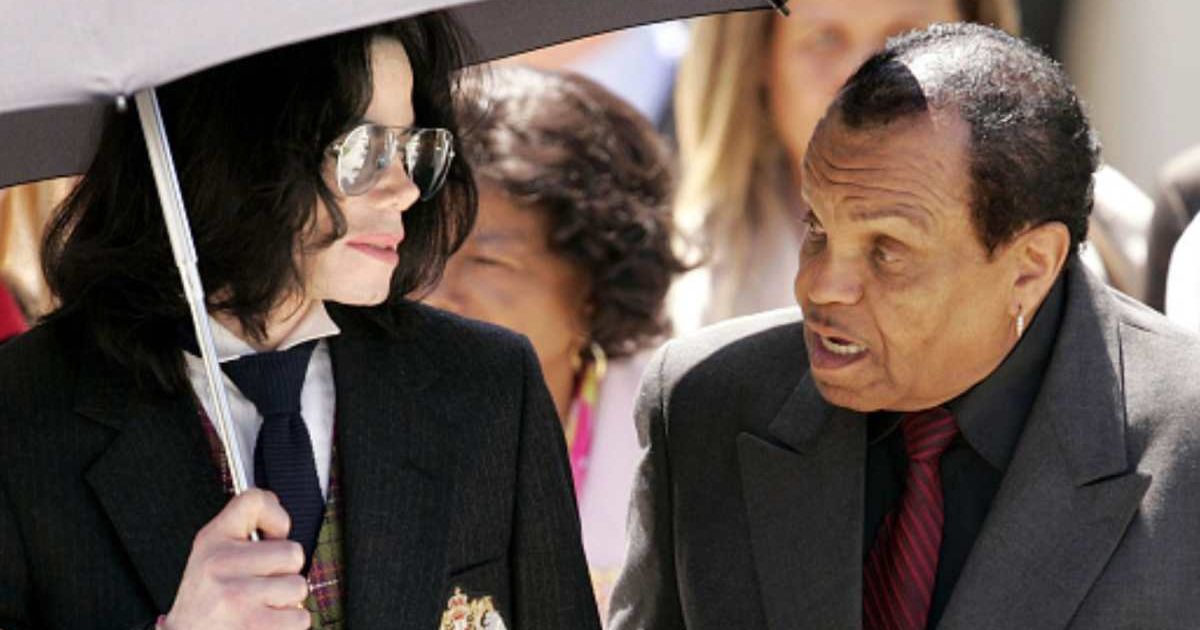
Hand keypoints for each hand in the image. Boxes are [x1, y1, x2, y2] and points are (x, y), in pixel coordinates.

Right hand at [163, 489, 310, 629]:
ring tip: (260, 606)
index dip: (276, 517)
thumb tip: (282, 526)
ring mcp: (237, 595)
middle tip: (261, 584)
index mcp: (213, 540)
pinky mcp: (252, 624)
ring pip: (298, 587)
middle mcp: (221, 563)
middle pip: (293, 553)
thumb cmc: (207, 599)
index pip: (255, 501)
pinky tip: (262, 623)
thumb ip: (245, 533)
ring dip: (287, 602)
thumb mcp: (212, 554)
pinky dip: (288, 624)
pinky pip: (299, 618)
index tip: (272, 535)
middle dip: (284, 572)